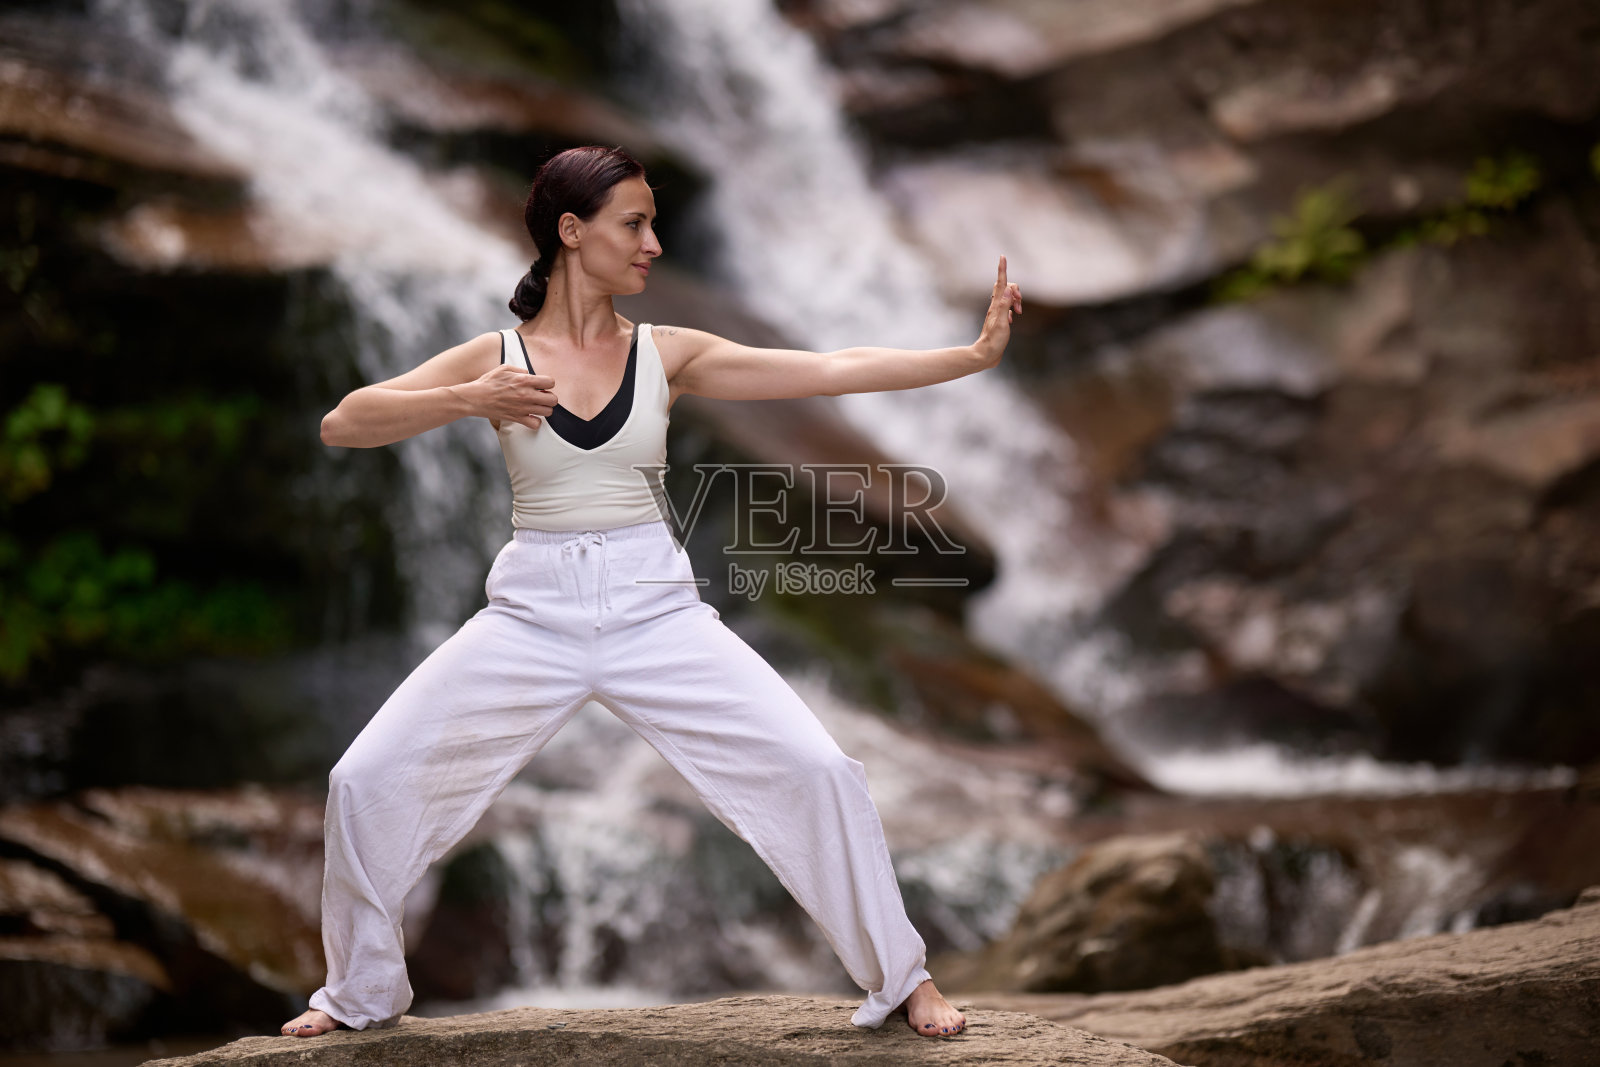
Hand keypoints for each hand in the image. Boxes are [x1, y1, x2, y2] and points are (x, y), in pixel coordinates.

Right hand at [453, 363, 558, 430]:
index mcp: (524, 380)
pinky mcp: (517, 418)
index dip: (548, 383)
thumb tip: (529, 374)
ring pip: (548, 412)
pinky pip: (536, 424)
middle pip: (553, 399)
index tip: (542, 385)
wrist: (475, 398)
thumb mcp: (504, 368)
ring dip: (544, 409)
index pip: (550, 382)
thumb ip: (520, 370)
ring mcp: (523, 408)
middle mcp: (526, 394)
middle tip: (542, 397)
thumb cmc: (488, 382)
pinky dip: (535, 421)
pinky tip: (530, 416)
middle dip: (549, 397)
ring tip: (536, 406)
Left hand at [973, 254, 1020, 368]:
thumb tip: (1008, 288)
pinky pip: (1007, 308)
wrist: (986, 355)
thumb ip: (1005, 305)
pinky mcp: (999, 320)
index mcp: (996, 305)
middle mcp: (995, 306)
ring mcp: (997, 313)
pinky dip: (1012, 308)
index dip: (1002, 269)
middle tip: (1019, 305)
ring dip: (1016, 300)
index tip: (1002, 256)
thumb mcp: (1002, 322)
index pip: (1001, 283)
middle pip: (1006, 287)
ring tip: (1018, 312)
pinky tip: (1013, 318)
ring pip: (1007, 297)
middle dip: (1015, 290)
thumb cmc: (994, 340)